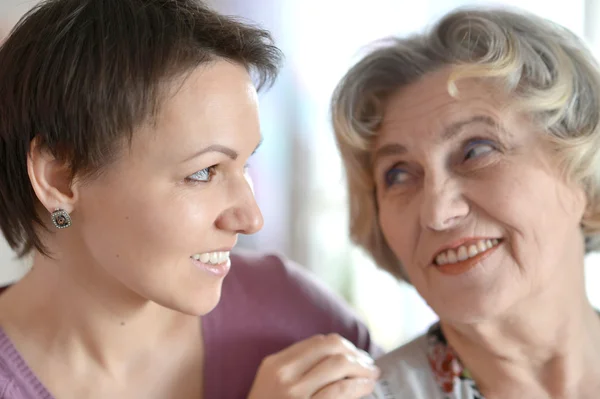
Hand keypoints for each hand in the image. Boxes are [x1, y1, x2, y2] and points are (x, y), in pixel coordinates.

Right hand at [247, 333, 379, 398]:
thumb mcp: (272, 386)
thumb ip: (296, 368)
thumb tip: (339, 356)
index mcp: (275, 364)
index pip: (317, 342)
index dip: (343, 345)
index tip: (355, 354)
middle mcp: (284, 375)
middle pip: (330, 348)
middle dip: (356, 353)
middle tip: (369, 364)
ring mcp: (295, 394)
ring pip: (338, 365)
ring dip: (362, 368)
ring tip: (372, 376)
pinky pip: (340, 389)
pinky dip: (359, 385)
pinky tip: (367, 388)